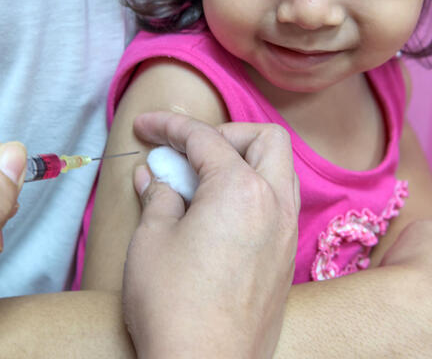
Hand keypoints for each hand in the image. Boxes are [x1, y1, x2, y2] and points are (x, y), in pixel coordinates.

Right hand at [122, 111, 299, 358]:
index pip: (205, 138)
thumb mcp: (151, 241)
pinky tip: (215, 216)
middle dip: (225, 133)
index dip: (170, 126)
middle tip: (188, 153)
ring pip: (279, 171)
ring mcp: (285, 234)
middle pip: (265, 139)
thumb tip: (154, 177)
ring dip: (243, 162)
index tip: (145, 126)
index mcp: (240, 190)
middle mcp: (274, 205)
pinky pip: (277, 205)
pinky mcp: (284, 261)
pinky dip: (250, 194)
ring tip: (202, 183)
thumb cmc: (174, 306)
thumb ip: (158, 197)